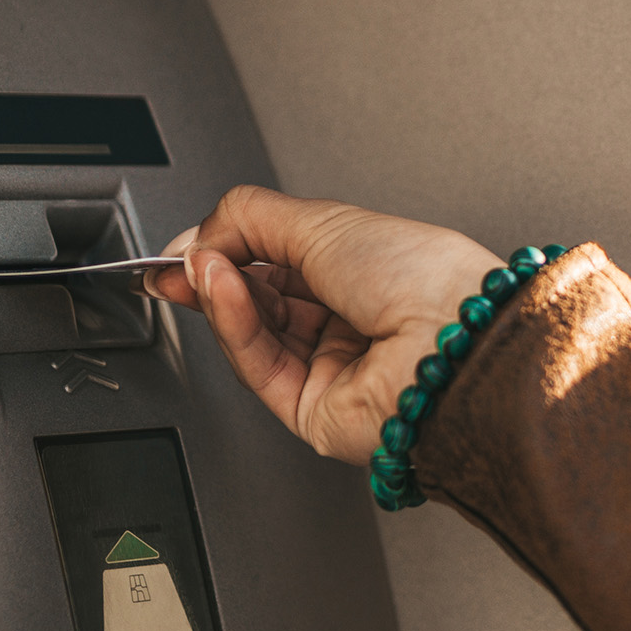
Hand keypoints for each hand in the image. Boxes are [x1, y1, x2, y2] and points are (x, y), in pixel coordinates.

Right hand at [147, 185, 502, 465]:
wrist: (453, 341)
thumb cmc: (424, 278)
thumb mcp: (325, 222)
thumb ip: (248, 219)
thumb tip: (198, 234)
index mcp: (368, 271)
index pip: (280, 262)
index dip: (230, 250)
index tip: (187, 242)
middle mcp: (353, 321)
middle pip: (261, 300)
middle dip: (215, 276)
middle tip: (177, 260)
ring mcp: (335, 368)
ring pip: (254, 334)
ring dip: (222, 297)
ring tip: (202, 269)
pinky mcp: (316, 411)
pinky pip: (260, 367)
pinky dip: (234, 327)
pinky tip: (220, 293)